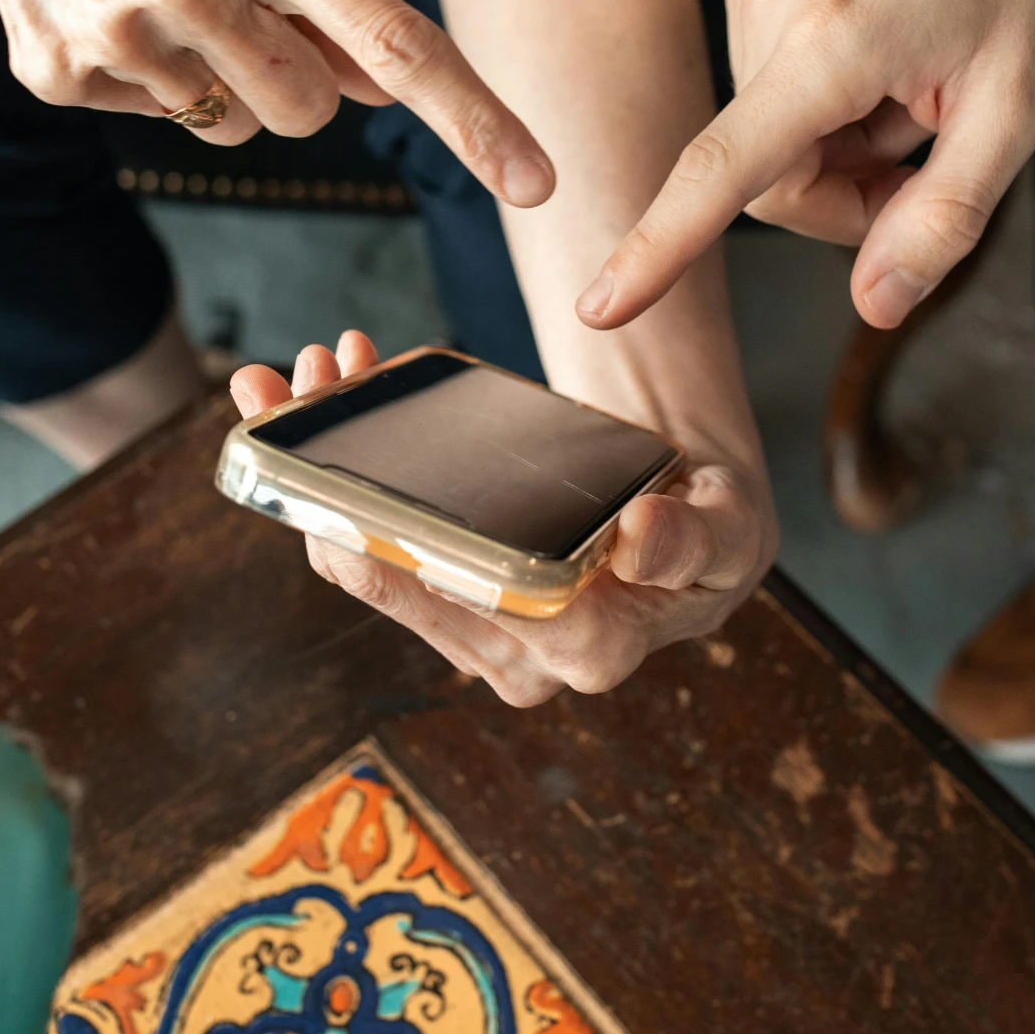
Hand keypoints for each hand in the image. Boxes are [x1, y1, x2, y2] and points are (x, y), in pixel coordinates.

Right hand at [0, 0, 551, 201]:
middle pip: (310, 111)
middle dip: (300, 78)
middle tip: (247, 9)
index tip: (539, 182)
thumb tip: (388, 84)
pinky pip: (157, 119)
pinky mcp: (55, 71)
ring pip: (237, 125)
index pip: (394, 40)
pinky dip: (148, 76)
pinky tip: (106, 3)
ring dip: (225, 78)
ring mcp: (117, 32)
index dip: (475, 118)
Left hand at [229, 332, 776, 705]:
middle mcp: (517, 658)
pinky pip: (365, 542)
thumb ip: (696, 541)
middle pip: (399, 581)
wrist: (686, 519)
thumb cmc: (712, 523)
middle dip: (334, 485)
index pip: (487, 612)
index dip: (419, 552)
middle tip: (308, 386)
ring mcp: (470, 632)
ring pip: (364, 558)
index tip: (371, 482)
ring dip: (318, 466)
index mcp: (592, 649)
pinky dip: (332, 470)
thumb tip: (640, 538)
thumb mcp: (730, 527)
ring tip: (304, 375)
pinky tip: (320, 396)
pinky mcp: (440, 598)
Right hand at [574, 0, 1034, 332]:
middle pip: (768, 177)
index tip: (599, 307)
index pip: (724, 167)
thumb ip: (944, 219)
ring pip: (765, 140)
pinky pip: (765, 90)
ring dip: (837, 147)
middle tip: (926, 161)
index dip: (661, 247)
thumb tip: (875, 307)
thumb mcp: (1015, 113)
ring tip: (910, 90)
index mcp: (835, 37)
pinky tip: (881, 61)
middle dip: (844, 197)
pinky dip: (822, 104)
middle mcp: (769, 2)